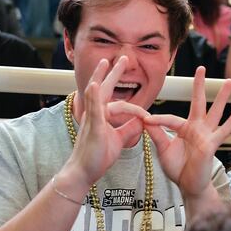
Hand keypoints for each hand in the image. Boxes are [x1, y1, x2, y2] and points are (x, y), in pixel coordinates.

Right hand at [64, 57, 147, 187]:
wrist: (83, 172)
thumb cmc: (98, 156)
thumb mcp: (119, 139)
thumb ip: (129, 128)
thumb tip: (143, 121)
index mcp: (101, 116)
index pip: (118, 102)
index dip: (135, 107)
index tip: (146, 115)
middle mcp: (94, 114)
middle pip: (103, 88)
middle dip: (112, 72)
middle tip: (122, 58)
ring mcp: (91, 119)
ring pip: (96, 94)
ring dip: (100, 77)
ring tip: (105, 63)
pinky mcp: (92, 127)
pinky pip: (93, 110)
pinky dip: (94, 96)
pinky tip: (96, 85)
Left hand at [144, 67, 230, 199]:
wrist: (190, 186)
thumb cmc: (179, 169)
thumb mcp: (163, 149)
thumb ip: (156, 134)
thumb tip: (143, 119)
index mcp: (184, 128)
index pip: (170, 118)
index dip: (157, 119)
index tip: (145, 118)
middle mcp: (197, 128)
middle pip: (198, 102)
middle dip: (199, 85)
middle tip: (201, 67)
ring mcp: (206, 135)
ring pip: (215, 112)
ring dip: (222, 97)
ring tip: (229, 82)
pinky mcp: (212, 145)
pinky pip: (222, 131)